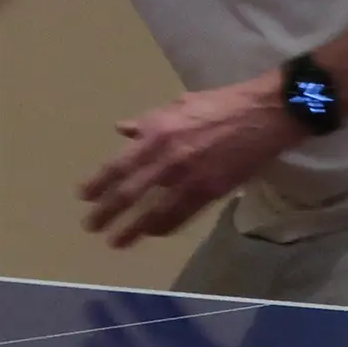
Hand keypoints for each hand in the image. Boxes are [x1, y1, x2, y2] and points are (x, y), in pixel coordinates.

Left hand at [81, 77, 299, 247]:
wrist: (263, 114)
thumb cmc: (221, 104)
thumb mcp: (179, 105)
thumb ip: (150, 122)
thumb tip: (124, 130)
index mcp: (157, 131)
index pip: (119, 163)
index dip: (99, 182)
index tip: (84, 196)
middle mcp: (167, 156)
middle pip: (129, 192)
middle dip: (106, 212)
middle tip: (90, 226)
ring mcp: (188, 176)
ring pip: (152, 210)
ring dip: (132, 228)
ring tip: (116, 242)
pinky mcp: (210, 190)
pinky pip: (180, 215)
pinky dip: (164, 225)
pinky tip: (153, 232)